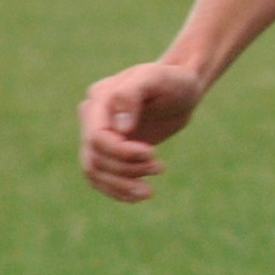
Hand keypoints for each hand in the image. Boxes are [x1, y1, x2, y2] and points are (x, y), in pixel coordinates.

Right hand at [79, 60, 210, 201]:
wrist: (181, 90)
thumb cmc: (172, 81)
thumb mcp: (157, 78)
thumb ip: (132, 94)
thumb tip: (120, 128)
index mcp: (100, 98)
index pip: (97, 137)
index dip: (121, 152)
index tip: (151, 153)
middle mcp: (92, 117)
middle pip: (95, 157)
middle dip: (126, 170)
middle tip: (159, 167)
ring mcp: (98, 134)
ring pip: (94, 171)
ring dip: (120, 185)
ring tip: (149, 190)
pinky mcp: (108, 150)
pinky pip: (101, 177)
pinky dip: (116, 190)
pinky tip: (138, 196)